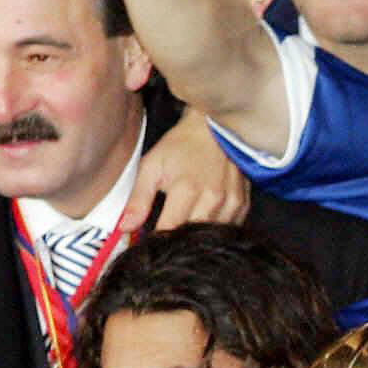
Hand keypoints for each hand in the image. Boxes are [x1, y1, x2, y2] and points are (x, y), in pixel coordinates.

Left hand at [119, 111, 250, 231]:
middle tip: (168, 227)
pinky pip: (227, 229)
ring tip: (187, 217)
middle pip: (191, 238)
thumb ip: (138, 199)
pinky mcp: (242, 205)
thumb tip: (125, 227)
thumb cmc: (182, 146)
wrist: (213, 128)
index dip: (157, 240)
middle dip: (177, 239)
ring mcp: (231, 202)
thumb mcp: (152, 166)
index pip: (169, 231)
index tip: (151, 239)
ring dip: (196, 234)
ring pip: (210, 237)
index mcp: (186, 189)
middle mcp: (212, 198)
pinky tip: (205, 214)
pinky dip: (214, 228)